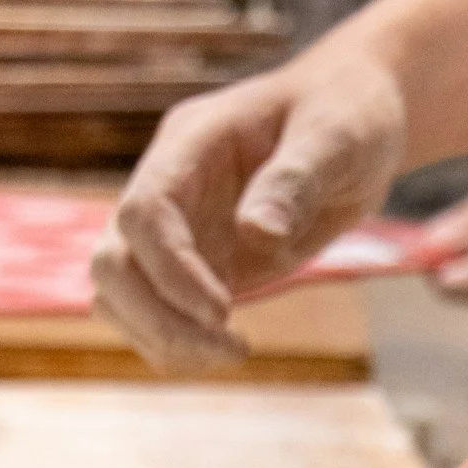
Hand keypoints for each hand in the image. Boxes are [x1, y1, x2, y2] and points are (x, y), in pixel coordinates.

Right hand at [92, 52, 407, 369]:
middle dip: (158, 319)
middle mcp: (170, 187)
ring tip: (234, 352)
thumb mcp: (335, 137)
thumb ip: (295, 180)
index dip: (171, 271)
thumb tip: (257, 231)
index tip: (223, 312)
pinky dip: (178, 343)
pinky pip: (156, 313)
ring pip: (122, 295)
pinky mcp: (197, 264)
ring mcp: (178, 227)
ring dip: (163, 339)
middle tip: (231, 346)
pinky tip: (228, 349)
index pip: (144, 213)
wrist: (355, 121)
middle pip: (113, 262)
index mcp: (191, 144)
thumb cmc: (347, 115)